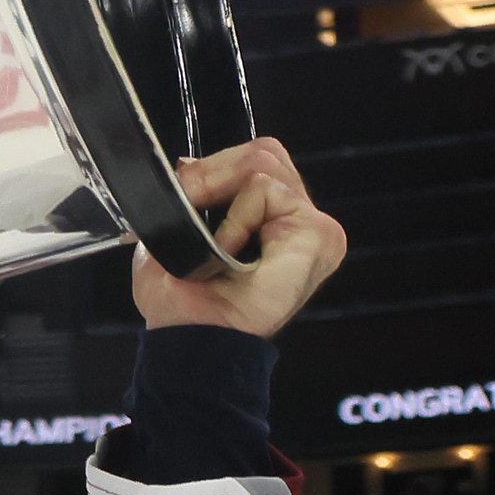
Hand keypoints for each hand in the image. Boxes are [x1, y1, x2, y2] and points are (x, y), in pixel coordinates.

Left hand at [129, 139, 344, 338]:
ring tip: (212, 241)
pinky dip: (237, 218)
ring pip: (263, 164)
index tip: (185, 195)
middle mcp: (300, 221)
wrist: (193, 341)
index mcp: (274, 222)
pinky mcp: (319, 235)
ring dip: (222, 195)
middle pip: (264, 153)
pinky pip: (267, 191)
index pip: (256, 160)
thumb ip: (191, 197)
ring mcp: (314, 227)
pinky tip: (227, 252)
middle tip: (188, 202)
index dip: (215, 168)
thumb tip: (188, 164)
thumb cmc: (186, 306)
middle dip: (215, 172)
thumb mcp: (176, 238)